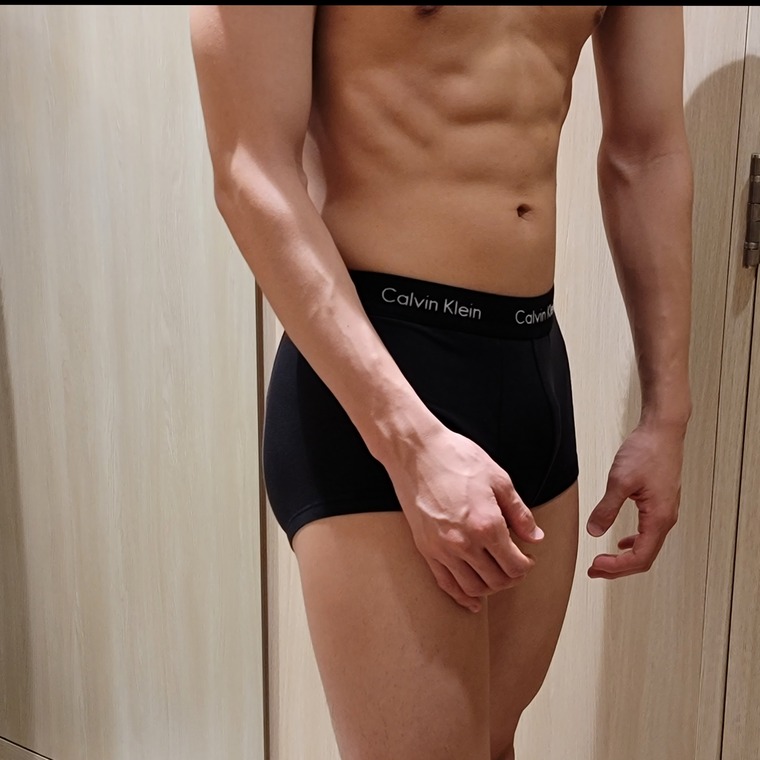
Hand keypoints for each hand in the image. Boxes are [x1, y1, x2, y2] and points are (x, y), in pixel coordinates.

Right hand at [385, 424, 544, 612]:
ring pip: (473, 588)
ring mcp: (442, 549)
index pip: (516, 565)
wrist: (416, 451)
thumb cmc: (456, 458)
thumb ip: (519, 513)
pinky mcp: (425, 549)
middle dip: (512, 578)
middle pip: (497, 581)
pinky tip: (472, 600)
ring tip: (496, 574)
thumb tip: (535, 537)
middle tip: (515, 565)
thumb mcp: (498, 479)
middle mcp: (464, 543)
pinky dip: (462, 597)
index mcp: (487, 525)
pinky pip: (446, 584)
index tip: (528, 557)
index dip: (527, 565)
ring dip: (490, 588)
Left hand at [586, 420, 685, 578]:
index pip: (640, 558)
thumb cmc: (647, 451)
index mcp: (659, 518)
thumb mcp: (620, 481)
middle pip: (644, 557)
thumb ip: (606, 509)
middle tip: (594, 571)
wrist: (662, 431)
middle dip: (618, 568)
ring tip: (603, 561)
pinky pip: (648, 532)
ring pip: (646, 546)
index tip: (596, 567)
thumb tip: (594, 531)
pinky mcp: (660, 503)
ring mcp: (664, 511)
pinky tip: (621, 542)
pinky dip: (633, 542)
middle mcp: (666, 519)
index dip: (617, 568)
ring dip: (624, 558)